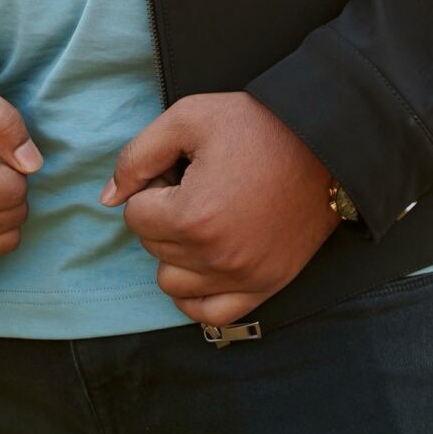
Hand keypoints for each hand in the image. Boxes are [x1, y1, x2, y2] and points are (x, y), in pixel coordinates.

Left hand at [99, 91, 340, 326]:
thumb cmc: (256, 126)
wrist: (324, 142)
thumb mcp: (188, 119)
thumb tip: (107, 198)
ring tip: (202, 219)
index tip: (176, 169)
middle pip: (153, 248)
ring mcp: (243, 278)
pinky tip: (203, 263)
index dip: (150, 187)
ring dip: (176, 254)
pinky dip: (197, 294)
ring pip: (173, 285)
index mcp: (193, 216)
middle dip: (162, 215)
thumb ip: (138, 156)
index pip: (135, 216)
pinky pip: (211, 315)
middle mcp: (216, 257)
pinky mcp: (265, 287)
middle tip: (193, 186)